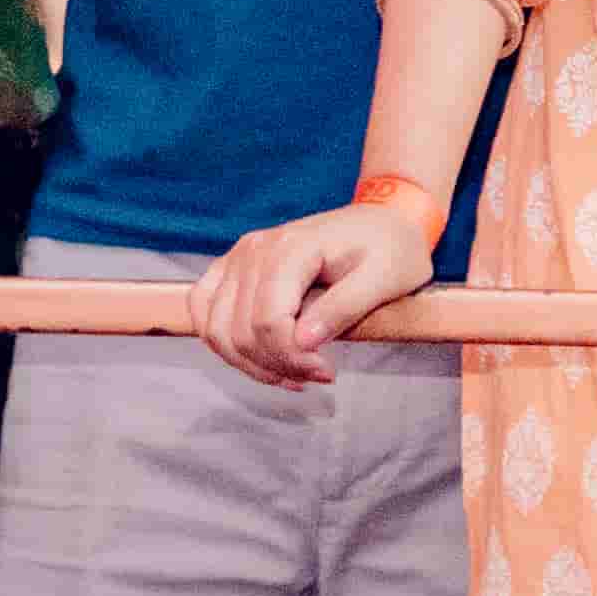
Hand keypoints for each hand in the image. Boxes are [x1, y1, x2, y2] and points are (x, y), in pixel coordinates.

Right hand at [197, 199, 433, 389]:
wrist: (384, 219)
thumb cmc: (391, 249)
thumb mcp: (385, 279)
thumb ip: (343, 308)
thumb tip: (303, 342)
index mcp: (293, 248)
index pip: (269, 320)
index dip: (292, 358)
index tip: (328, 373)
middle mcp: (255, 248)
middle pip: (239, 330)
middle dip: (275, 365)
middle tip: (317, 376)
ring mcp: (240, 256)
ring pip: (216, 329)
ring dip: (249, 363)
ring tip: (292, 374)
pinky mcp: (233, 267)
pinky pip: (206, 312)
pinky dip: (226, 344)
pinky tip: (261, 360)